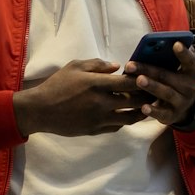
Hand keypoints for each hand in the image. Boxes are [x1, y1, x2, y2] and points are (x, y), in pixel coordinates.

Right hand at [12, 60, 146, 137]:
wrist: (41, 110)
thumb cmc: (56, 85)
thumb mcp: (74, 67)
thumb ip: (97, 64)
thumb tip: (117, 66)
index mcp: (97, 83)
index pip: (129, 82)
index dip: (142, 80)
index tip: (148, 77)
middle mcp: (102, 102)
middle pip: (135, 101)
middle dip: (147, 97)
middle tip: (154, 93)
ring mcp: (100, 118)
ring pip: (130, 118)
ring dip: (141, 112)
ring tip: (146, 107)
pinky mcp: (95, 130)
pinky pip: (117, 127)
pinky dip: (124, 121)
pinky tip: (126, 115)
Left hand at [125, 42, 194, 126]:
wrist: (186, 107)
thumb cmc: (177, 81)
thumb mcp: (180, 69)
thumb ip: (173, 57)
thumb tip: (170, 41)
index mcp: (192, 72)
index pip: (190, 61)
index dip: (184, 53)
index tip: (176, 44)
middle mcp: (189, 87)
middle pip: (168, 76)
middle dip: (148, 70)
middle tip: (131, 64)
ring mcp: (182, 102)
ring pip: (166, 93)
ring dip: (151, 86)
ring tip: (138, 80)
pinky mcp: (172, 116)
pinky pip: (162, 114)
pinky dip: (153, 111)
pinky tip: (143, 107)